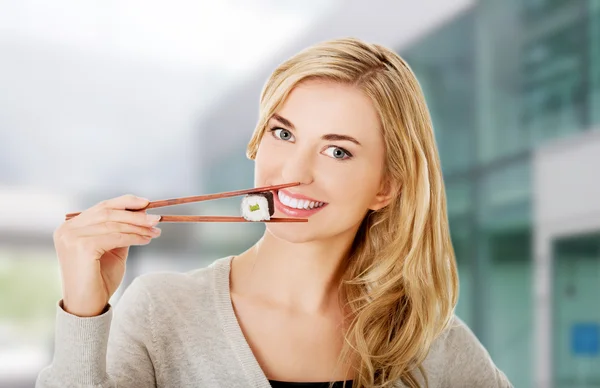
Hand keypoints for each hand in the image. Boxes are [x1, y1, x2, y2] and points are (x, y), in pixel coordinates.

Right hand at [53, 194, 160, 316]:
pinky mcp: (81, 247)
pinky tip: (146, 240)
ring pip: (114, 224)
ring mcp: (72, 237)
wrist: (87, 308)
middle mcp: (67, 229)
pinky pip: (115, 237)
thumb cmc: (98, 281)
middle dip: (135, 215)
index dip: (125, 202)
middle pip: (108, 212)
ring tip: (155, 231)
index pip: (101, 207)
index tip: (147, 203)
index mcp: (71, 227)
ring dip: (138, 226)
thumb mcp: (112, 250)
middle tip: (156, 219)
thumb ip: (120, 232)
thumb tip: (142, 215)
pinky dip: (133, 237)